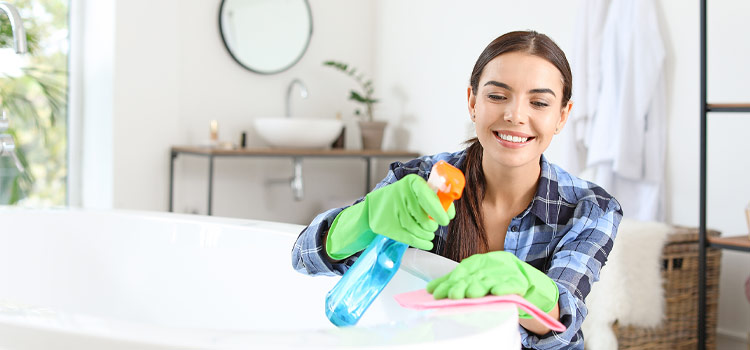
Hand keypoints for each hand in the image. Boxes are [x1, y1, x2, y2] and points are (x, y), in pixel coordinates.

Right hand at [325, 174, 454, 259]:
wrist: (374, 207)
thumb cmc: (403, 199)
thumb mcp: (417, 191)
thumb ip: (434, 199)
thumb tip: (450, 213)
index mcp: (412, 182)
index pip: (428, 198)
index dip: (439, 211)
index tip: (446, 220)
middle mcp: (401, 195)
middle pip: (423, 217)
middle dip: (432, 225)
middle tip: (434, 226)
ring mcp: (393, 211)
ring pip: (417, 229)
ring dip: (427, 234)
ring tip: (429, 234)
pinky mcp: (388, 226)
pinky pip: (409, 238)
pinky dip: (421, 242)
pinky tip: (427, 243)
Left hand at [426, 251, 558, 317]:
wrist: (529, 282)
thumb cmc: (497, 280)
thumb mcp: (475, 279)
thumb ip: (454, 282)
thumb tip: (430, 289)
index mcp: (479, 262)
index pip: (461, 272)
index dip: (448, 282)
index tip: (436, 293)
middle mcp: (491, 265)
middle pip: (473, 276)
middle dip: (461, 286)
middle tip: (453, 295)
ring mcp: (506, 272)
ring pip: (490, 280)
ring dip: (480, 287)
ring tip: (472, 294)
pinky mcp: (520, 281)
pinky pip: (511, 285)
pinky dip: (504, 288)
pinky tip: (496, 291)